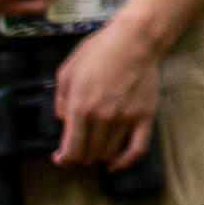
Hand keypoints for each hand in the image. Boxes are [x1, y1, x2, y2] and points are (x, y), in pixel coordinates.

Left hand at [50, 14, 162, 173]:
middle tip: (79, 151)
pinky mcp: (144, 117)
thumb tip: (63, 121)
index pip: (71, 149)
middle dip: (81, 157)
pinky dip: (125, 162)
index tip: (62, 159)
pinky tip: (116, 164)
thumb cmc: (98, 52)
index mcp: (80, 108)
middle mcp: (102, 118)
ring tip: (95, 151)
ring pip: (109, 154)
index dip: (64, 160)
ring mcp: (125, 119)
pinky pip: (136, 149)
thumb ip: (59, 101)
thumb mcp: (66, 72)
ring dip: (99, 157)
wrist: (134, 40)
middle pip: (89, 154)